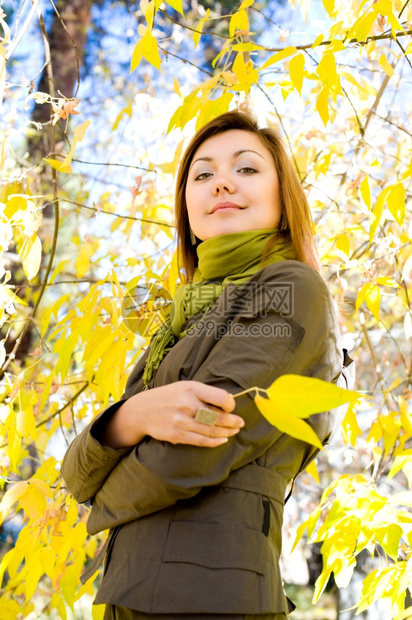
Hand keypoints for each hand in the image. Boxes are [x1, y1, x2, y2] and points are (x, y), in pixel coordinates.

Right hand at [99, 380, 242, 448]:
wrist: (142, 411)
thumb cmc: (169, 396)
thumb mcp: (185, 386)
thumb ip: (205, 393)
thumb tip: (229, 400)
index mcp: (191, 389)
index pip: (220, 397)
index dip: (230, 404)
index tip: (231, 407)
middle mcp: (187, 404)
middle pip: (218, 417)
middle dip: (233, 421)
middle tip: (241, 423)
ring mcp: (181, 421)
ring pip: (211, 430)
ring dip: (226, 432)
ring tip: (234, 431)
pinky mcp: (177, 435)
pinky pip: (201, 441)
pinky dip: (214, 441)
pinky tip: (222, 440)